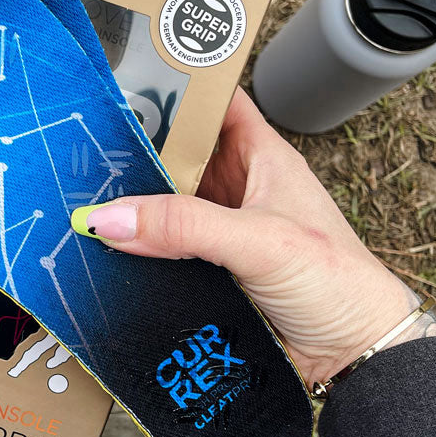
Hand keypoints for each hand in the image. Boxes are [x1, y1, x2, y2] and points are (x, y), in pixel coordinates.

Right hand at [71, 88, 417, 387]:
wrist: (351, 356)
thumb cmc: (338, 283)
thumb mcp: (260, 240)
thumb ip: (185, 225)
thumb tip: (110, 216)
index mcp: (262, 158)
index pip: (216, 103)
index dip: (179, 87)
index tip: (129, 80)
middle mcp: (238, 189)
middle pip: (177, 154)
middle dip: (138, 149)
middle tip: (87, 145)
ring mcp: (221, 230)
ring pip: (165, 203)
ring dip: (134, 202)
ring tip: (84, 191)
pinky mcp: (207, 270)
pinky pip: (162, 248)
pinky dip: (136, 246)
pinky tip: (106, 243)